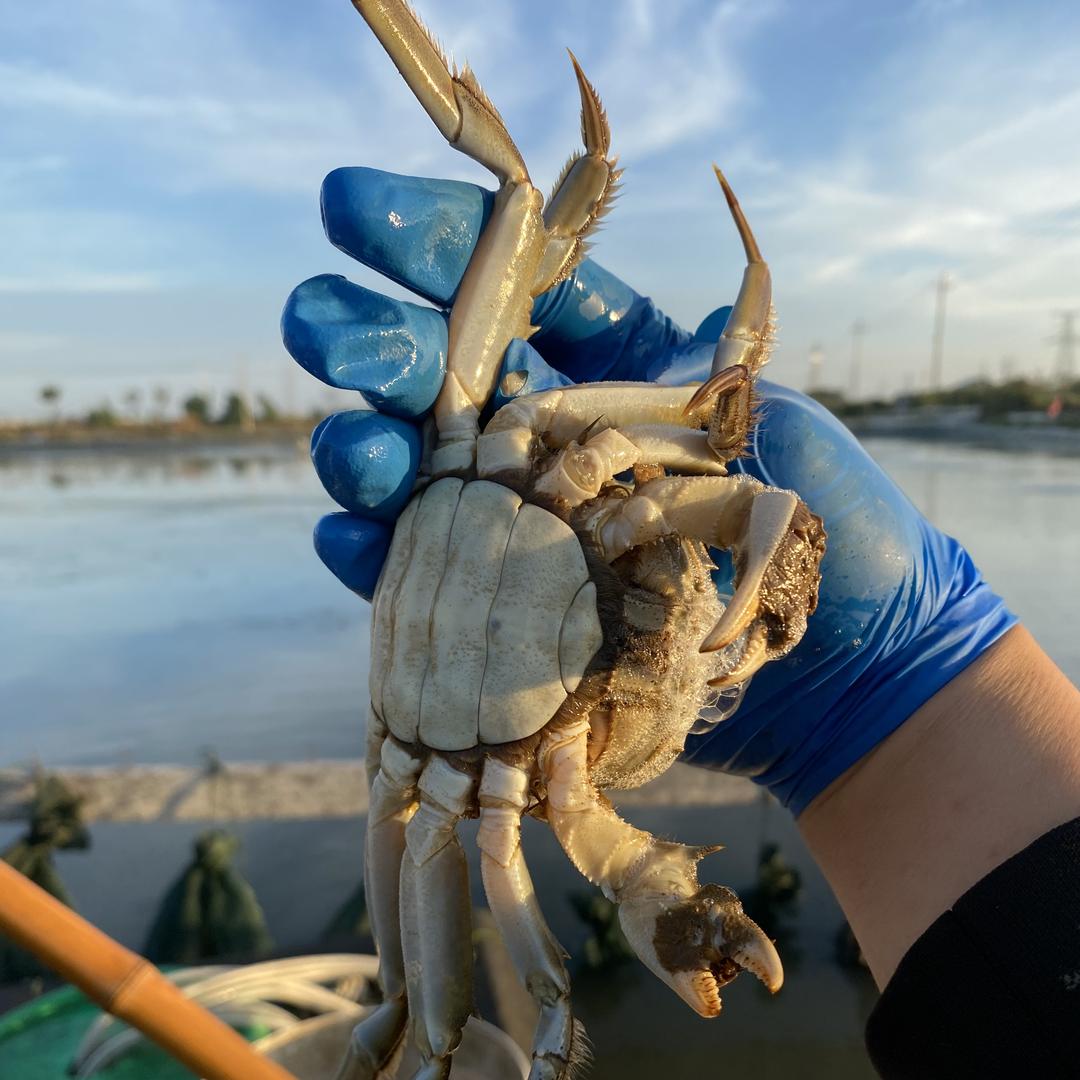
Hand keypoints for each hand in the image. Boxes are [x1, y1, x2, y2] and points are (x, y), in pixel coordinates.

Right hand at [282, 167, 1014, 815]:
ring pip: (408, 472)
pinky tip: (350, 531)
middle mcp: (552, 436)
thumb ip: (661, 360)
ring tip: (357, 450)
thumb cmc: (830, 526)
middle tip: (323, 327)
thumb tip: (562, 345)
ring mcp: (522, 522)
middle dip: (366, 338)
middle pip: (432, 374)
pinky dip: (373, 554)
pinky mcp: (506, 610)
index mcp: (611, 365)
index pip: (506, 285)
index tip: (353, 211)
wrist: (853, 666)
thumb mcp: (763, 411)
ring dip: (358, 449)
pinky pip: (416, 576)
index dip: (428, 243)